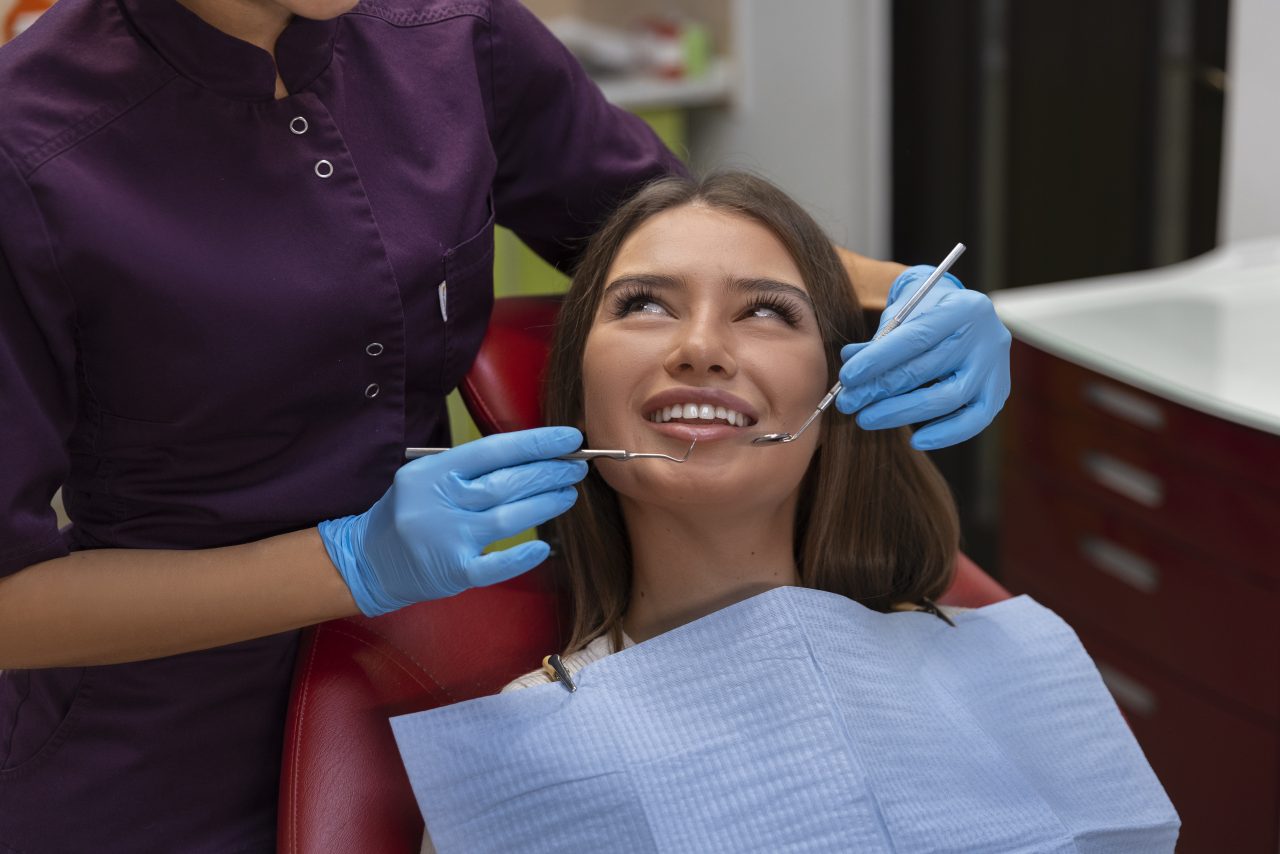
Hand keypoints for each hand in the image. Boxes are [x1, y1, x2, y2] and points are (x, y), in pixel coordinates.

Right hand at [318, 427, 587, 615]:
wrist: (367, 561)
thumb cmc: (409, 512)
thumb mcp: (426, 478)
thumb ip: (469, 468)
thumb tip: (531, 456)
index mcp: (433, 472)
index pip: (494, 449)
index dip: (537, 442)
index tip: (570, 438)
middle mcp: (439, 502)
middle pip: (506, 482)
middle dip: (548, 472)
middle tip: (576, 467)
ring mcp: (446, 539)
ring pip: (507, 517)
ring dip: (545, 504)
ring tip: (569, 494)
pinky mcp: (452, 572)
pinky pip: (494, 565)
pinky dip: (520, 556)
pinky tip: (543, 546)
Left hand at [836, 266, 1010, 450]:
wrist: (960, 314)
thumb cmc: (924, 314)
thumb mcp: (902, 315)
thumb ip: (878, 339)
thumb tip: (849, 362)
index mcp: (961, 307)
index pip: (915, 337)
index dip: (878, 360)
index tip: (847, 378)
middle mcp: (985, 335)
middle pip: (927, 370)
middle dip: (880, 390)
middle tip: (848, 403)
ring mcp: (996, 365)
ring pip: (947, 398)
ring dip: (900, 413)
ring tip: (866, 418)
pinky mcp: (999, 392)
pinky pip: (973, 421)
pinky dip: (944, 434)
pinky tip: (915, 441)